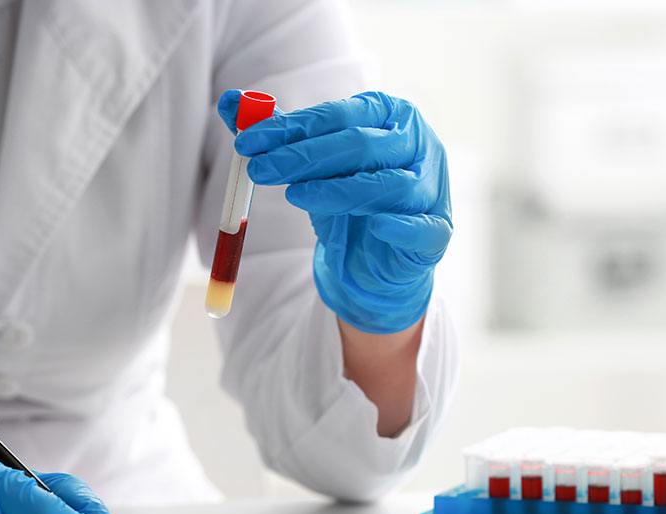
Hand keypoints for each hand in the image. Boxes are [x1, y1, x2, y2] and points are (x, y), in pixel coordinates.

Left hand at [218, 90, 451, 333]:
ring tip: (294, 196)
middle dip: (306, 156)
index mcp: (392, 116)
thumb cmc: (350, 201)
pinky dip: (401, 226)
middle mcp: (420, 145)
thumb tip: (228, 102)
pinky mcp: (438, 232)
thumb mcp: (312, 166)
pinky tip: (375, 226)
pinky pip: (422, 228)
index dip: (292, 127)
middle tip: (260, 169)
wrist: (379, 258)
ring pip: (390, 185)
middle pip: (362, 146)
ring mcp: (432, 189)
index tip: (247, 141)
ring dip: (339, 190)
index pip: (340, 116)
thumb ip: (278, 134)